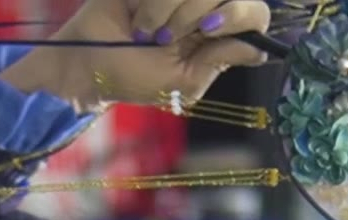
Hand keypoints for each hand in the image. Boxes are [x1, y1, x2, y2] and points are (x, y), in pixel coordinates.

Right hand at [2, 0, 271, 109]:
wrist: (86, 61)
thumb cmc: (134, 77)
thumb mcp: (182, 82)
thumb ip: (219, 61)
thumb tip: (261, 49)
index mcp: (217, 34)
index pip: (255, 12)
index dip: (239, 14)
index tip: (208, 29)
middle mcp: (204, 6)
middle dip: (196, 13)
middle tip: (167, 36)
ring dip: (167, 8)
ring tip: (144, 30)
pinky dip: (150, 0)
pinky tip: (136, 12)